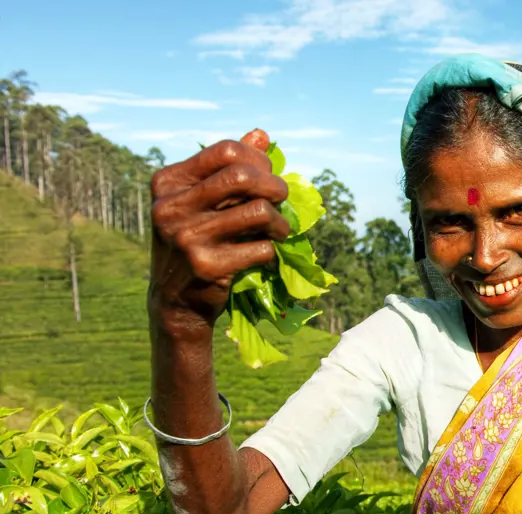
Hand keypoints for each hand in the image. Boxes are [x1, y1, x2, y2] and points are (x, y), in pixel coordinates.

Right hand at [148, 129, 290, 330]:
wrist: (176, 300)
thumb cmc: (196, 241)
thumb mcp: (201, 202)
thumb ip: (228, 168)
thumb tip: (261, 134)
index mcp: (167, 182)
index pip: (225, 151)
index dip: (258, 159)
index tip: (268, 174)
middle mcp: (170, 207)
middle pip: (243, 177)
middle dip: (275, 186)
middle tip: (282, 199)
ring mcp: (186, 237)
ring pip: (258, 212)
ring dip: (280, 223)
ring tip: (280, 231)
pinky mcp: (206, 266)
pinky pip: (261, 248)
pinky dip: (272, 251)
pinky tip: (266, 255)